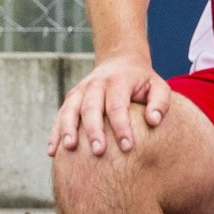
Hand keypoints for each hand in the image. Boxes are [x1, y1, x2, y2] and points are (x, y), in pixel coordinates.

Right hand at [50, 51, 169, 156]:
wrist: (121, 62)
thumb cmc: (143, 82)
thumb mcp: (158, 86)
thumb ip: (160, 103)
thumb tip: (153, 121)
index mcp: (118, 81)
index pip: (117, 106)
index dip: (121, 127)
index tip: (127, 147)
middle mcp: (95, 84)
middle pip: (91, 108)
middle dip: (94, 131)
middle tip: (99, 152)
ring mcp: (80, 91)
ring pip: (70, 110)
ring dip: (68, 129)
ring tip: (69, 148)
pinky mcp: (71, 98)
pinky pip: (61, 115)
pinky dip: (55, 132)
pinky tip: (53, 151)